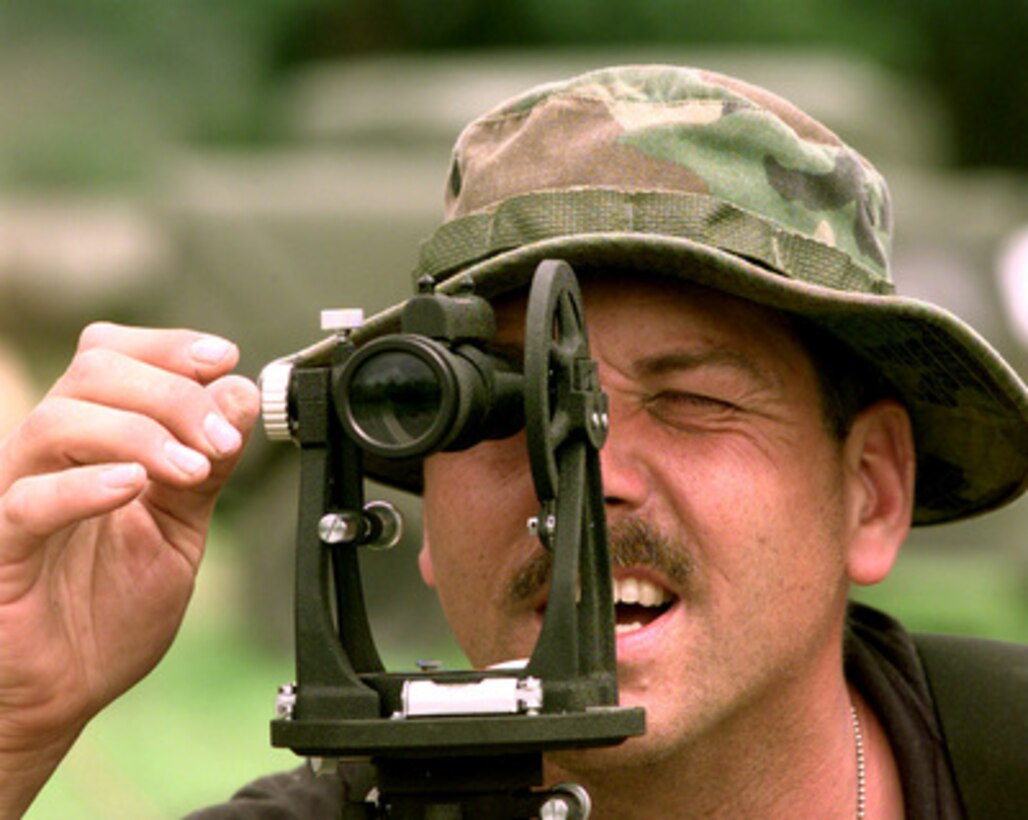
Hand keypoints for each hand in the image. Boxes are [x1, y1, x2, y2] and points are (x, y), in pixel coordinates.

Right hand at [0, 323, 259, 816]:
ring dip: (141, 433)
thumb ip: (208, 465)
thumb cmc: (111, 607)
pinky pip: (28, 500)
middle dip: (173, 394)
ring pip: (60, 421)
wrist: (66, 689)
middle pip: (94, 372)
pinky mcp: (2, 548)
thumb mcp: (179, 527)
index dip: (167, 346)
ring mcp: (18, 495)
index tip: (223, 359)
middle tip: (221, 440)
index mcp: (91, 442)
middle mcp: (50, 456)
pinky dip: (86, 485)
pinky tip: (134, 487)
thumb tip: (238, 393)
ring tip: (193, 468)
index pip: (112, 354)